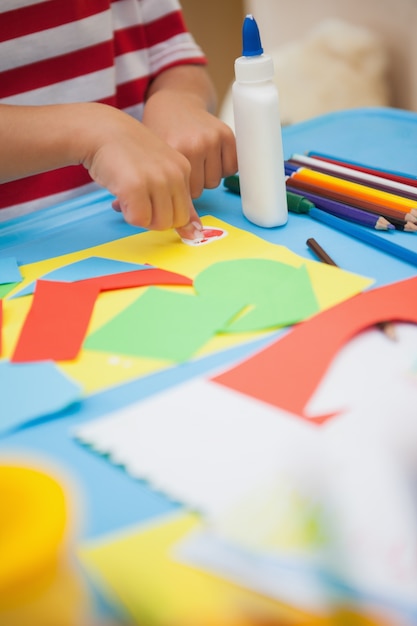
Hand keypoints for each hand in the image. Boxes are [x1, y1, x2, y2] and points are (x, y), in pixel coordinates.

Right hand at [81, 104, 202, 235]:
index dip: (163, 210)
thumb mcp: (158, 169)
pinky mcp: (136, 187)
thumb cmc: (125, 152)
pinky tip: (121, 195)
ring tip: (130, 195)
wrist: (99, 130)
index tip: (149, 196)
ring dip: (142, 217)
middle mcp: (174, 174)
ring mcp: (156, 180)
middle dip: (156, 218)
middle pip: (176, 221)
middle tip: (139, 199)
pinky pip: (139, 220)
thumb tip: (194, 233)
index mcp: (183, 169)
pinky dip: (128, 214)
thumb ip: (176, 198)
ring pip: (160, 224)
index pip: (186, 211)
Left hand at [142, 90, 237, 197]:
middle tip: (185, 165)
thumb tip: (157, 219)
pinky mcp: (227, 134)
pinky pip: (232, 168)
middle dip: (194, 183)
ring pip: (216, 180)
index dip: (179, 190)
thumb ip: (158, 186)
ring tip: (197, 159)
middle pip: (201, 189)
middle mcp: (195, 144)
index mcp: (174, 152)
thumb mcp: (153, 158)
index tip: (173, 180)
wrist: (173, 103)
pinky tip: (211, 155)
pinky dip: (224, 166)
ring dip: (208, 175)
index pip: (185, 194)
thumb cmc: (160, 134)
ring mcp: (213, 138)